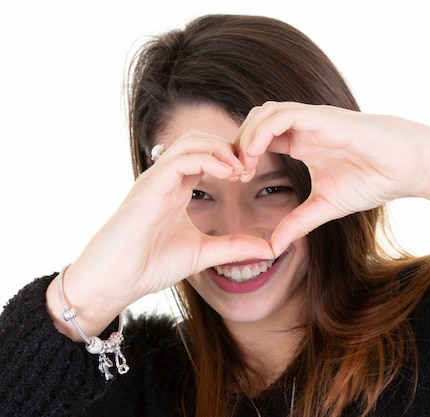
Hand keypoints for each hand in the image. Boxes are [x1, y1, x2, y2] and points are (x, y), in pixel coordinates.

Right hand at [49, 131, 273, 338]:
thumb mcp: (203, 254)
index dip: (231, 158)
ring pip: (189, 143)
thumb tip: (269, 249)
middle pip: (198, 140)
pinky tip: (227, 173)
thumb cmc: (149, 266)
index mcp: (176, 189)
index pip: (205, 155)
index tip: (250, 174)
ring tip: (241, 167)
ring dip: (220, 149)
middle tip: (249, 166)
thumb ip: (234, 248)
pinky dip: (207, 159)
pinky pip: (179, 160)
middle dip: (228, 147)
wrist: (113, 282)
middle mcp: (165, 179)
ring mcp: (155, 181)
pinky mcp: (148, 189)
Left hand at [237, 102, 429, 253]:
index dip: (243, 156)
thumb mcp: (325, 206)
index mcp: (301, 143)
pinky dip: (263, 130)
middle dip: (238, 144)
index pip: (260, 139)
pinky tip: (256, 152)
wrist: (405, 168)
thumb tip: (273, 247)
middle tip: (234, 172)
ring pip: (265, 113)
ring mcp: (312, 120)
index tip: (237, 180)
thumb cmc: (372, 180)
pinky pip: (283, 114)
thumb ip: (298, 222)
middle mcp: (303, 127)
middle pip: (255, 122)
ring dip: (247, 135)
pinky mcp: (323, 118)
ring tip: (242, 164)